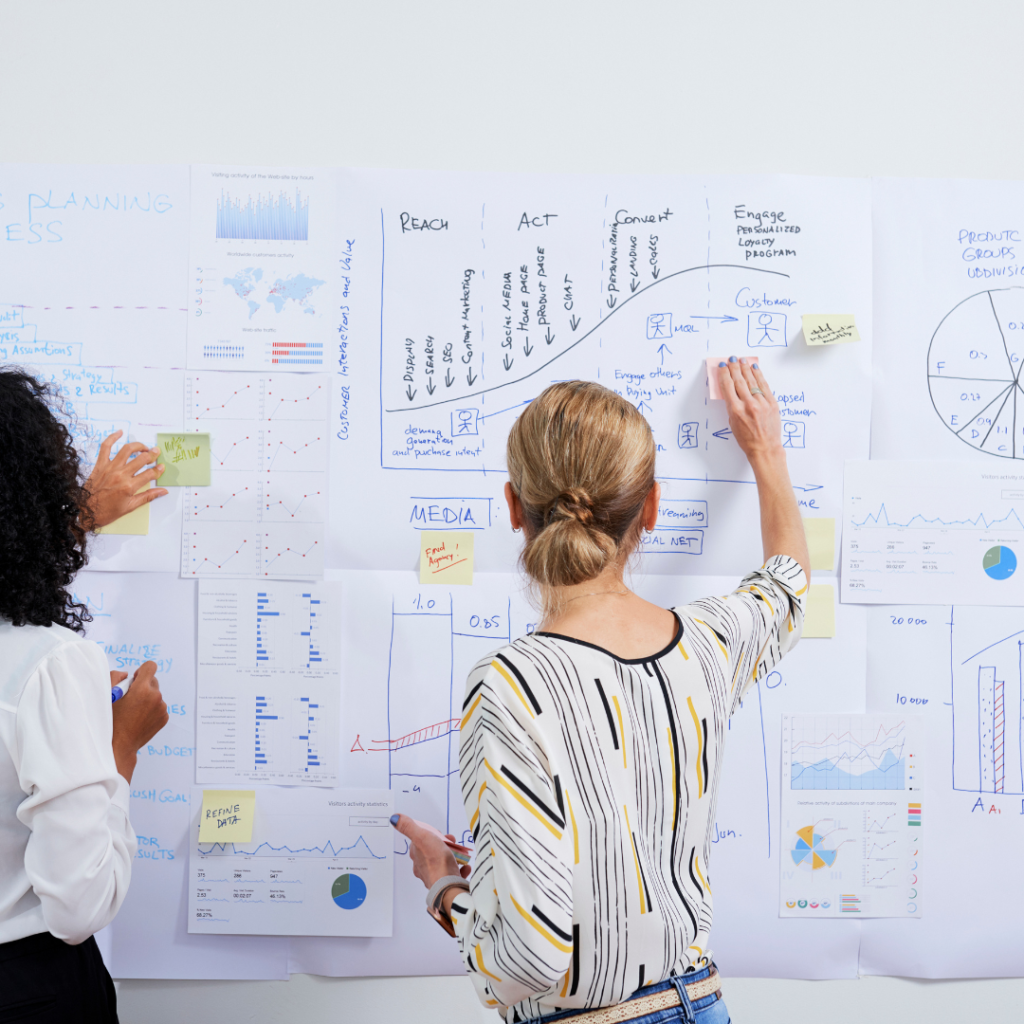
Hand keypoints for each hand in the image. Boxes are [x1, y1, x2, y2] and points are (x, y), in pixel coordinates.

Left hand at [84, 431, 168, 528]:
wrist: (86, 511)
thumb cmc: (107, 511)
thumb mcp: (130, 507)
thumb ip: (148, 496)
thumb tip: (163, 491)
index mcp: (129, 486)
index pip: (150, 474)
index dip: (158, 470)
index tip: (162, 467)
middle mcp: (120, 475)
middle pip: (141, 459)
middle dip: (152, 455)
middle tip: (156, 453)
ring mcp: (109, 468)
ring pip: (127, 450)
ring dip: (138, 446)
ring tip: (144, 447)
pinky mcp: (100, 465)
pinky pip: (105, 447)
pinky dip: (112, 438)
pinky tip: (120, 433)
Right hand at [111, 661, 168, 782]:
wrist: (119, 746)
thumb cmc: (110, 721)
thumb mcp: (107, 695)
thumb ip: (116, 677)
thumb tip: (127, 674)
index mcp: (142, 689)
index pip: (150, 666)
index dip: (141, 671)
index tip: (135, 679)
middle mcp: (155, 697)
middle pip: (153, 681)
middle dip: (142, 686)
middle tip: (129, 699)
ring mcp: (162, 708)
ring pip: (156, 695)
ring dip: (147, 699)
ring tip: (133, 712)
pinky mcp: (164, 718)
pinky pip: (159, 707)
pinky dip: (151, 709)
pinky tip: (139, 719)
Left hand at [391, 814, 467, 889]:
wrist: (447, 885)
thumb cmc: (435, 861)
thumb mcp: (422, 837)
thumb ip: (409, 827)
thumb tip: (395, 818)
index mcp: (416, 856)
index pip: (420, 841)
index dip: (430, 834)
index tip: (439, 833)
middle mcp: (422, 867)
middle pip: (432, 851)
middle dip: (443, 844)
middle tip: (452, 841)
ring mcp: (434, 876)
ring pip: (442, 863)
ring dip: (452, 856)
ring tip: (460, 853)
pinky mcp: (445, 884)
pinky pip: (452, 874)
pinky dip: (459, 869)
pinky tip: (465, 866)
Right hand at [717, 357, 783, 463]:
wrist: (765, 448)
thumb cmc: (746, 439)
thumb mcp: (732, 423)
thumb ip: (731, 405)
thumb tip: (731, 390)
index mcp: (736, 410)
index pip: (728, 386)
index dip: (724, 374)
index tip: (722, 366)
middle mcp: (749, 405)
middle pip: (739, 381)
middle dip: (734, 368)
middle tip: (731, 359)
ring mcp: (762, 403)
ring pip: (752, 381)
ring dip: (746, 368)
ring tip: (742, 360)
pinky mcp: (772, 403)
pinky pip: (764, 385)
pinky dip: (759, 375)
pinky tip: (755, 368)